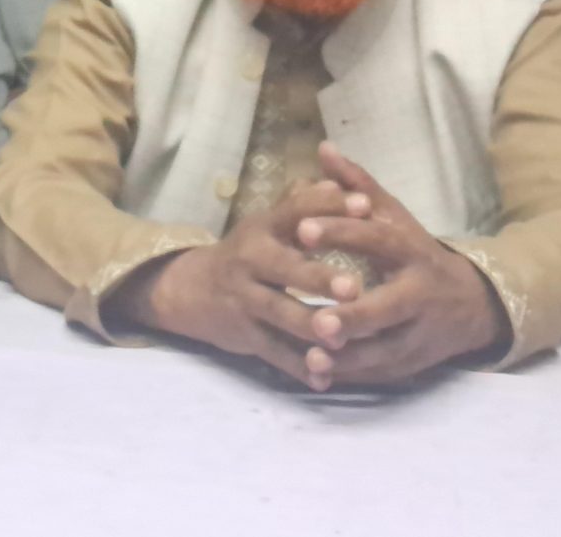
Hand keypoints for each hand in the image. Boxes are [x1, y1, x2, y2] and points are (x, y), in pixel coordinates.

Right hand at [118, 180, 365, 389]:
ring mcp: (245, 299)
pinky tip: (323, 377)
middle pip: (287, 270)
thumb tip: (341, 184)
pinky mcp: (244, 334)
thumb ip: (306, 206)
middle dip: (320, 279)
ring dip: (311, 327)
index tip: (366, 206)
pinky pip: (274, 353)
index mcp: (262, 228)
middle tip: (355, 288)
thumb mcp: (271, 224)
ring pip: (281, 315)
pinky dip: (298, 366)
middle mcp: (251, 260)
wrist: (193, 289)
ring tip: (340, 337)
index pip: (295, 211)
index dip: (327, 207)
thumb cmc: (250, 252)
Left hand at [291, 144, 504, 385]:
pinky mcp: (413, 362)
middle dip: (353, 316)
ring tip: (309, 351)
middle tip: (316, 320)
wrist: (472, 304)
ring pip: (382, 349)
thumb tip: (324, 148)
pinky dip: (349, 374)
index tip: (302, 231)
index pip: (377, 239)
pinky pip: (379, 372)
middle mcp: (419, 293)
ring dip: (346, 355)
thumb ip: (357, 186)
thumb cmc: (416, 253)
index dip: (341, 233)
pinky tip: (317, 372)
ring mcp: (420, 332)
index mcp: (410, 250)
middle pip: (386, 309)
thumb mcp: (393, 216)